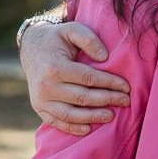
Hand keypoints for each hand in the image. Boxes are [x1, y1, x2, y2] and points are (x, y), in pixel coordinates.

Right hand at [24, 20, 129, 135]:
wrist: (31, 48)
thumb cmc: (56, 39)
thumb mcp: (71, 29)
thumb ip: (89, 39)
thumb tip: (104, 57)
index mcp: (55, 67)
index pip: (89, 79)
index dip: (110, 83)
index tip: (126, 87)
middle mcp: (46, 86)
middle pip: (83, 98)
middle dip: (108, 100)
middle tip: (126, 101)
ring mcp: (41, 99)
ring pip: (71, 114)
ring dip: (93, 117)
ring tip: (111, 115)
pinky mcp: (39, 107)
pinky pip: (57, 121)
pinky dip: (72, 128)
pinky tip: (88, 128)